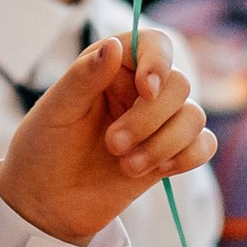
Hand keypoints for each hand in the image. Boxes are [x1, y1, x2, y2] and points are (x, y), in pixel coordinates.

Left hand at [0, 31, 215, 244]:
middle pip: (178, 85)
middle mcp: (139, 90)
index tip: (146, 89)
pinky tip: (156, 172)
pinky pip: (203, 145)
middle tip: (112, 144)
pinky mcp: (168, 154)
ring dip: (165, 144)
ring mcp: (157, 124)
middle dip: (150, 118)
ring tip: (127, 166)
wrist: (45, 202)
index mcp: (112, 67)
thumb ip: (84, 76)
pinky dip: (187, 157)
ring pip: (193, 117)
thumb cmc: (42, 148)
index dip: (158, 61)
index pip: (153, 44)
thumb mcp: (56, 110)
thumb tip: (114, 45)